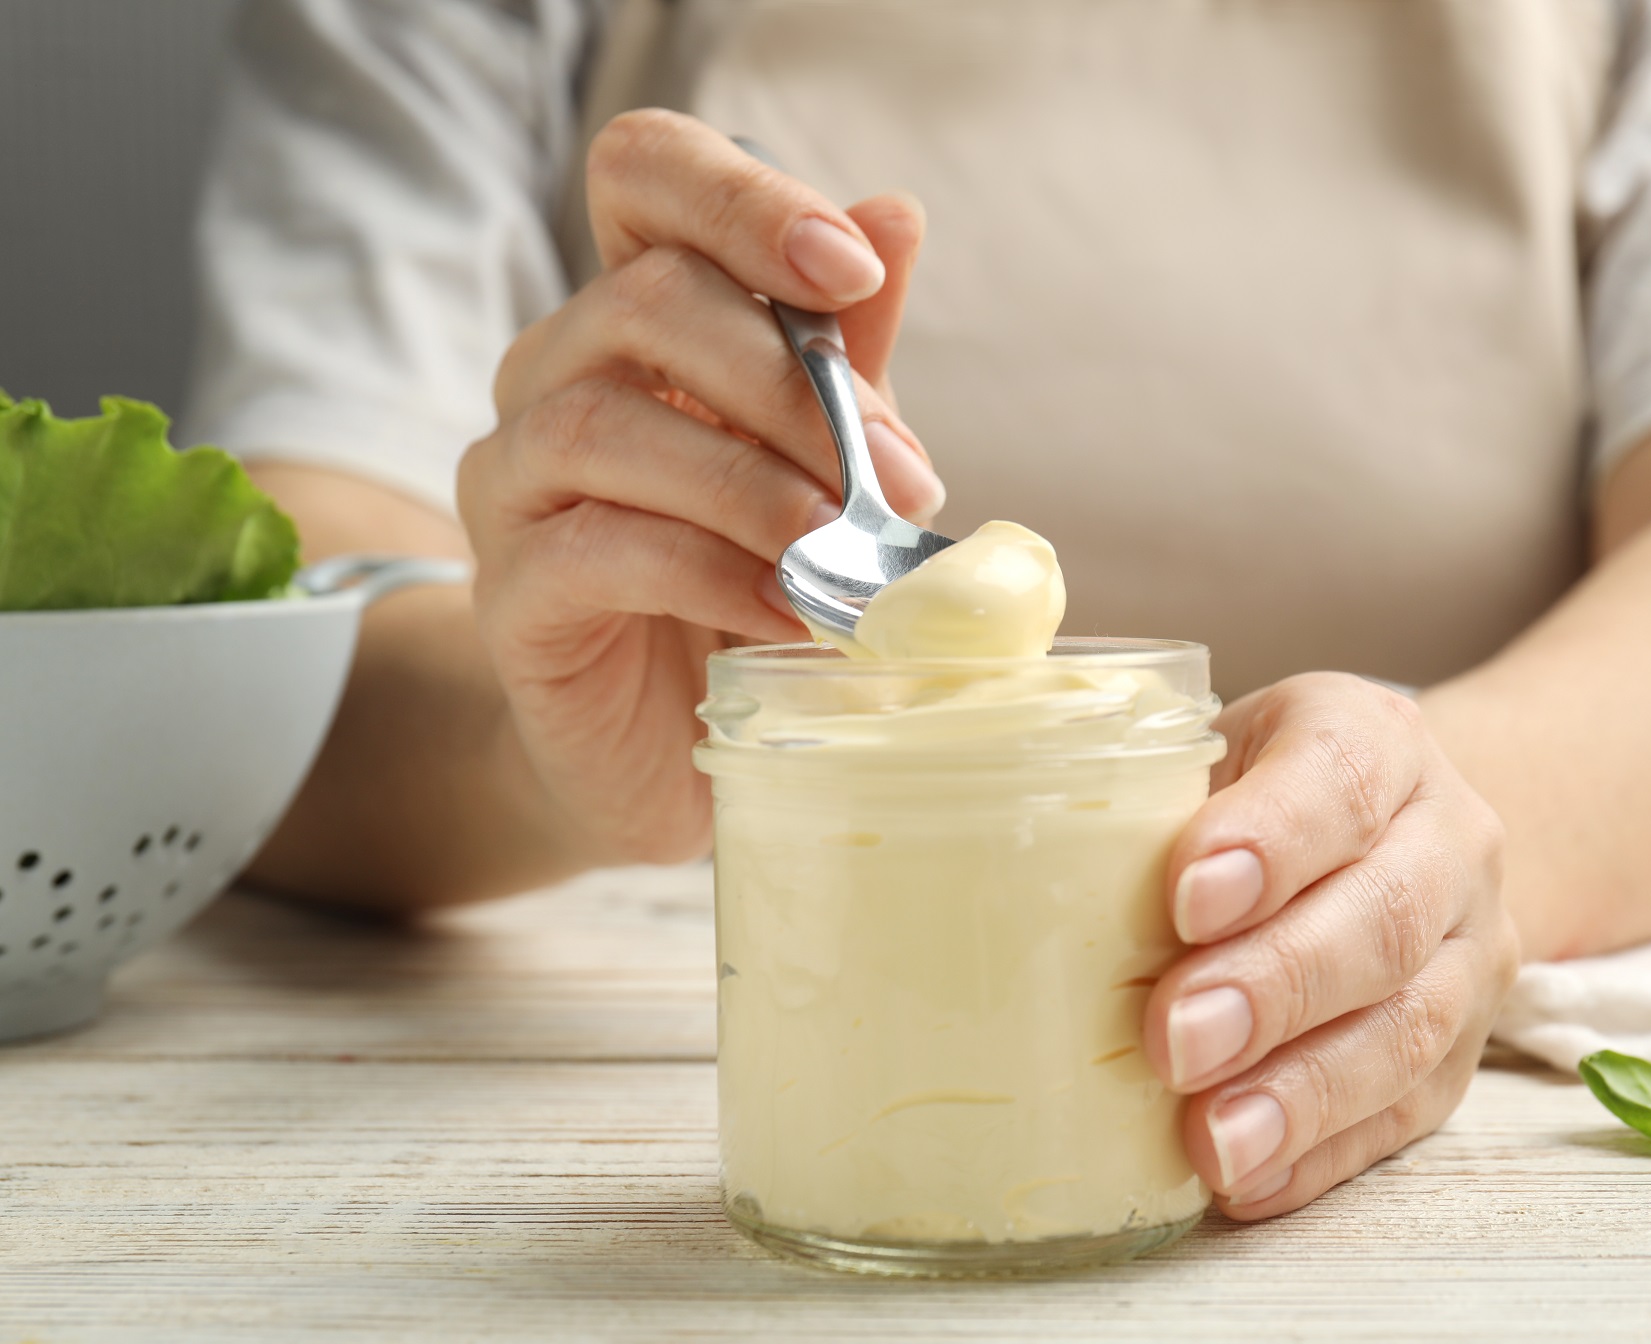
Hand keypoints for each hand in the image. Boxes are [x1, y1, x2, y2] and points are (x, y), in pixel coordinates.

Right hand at [457, 111, 941, 862]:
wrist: (668, 751)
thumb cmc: (750, 582)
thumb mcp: (821, 458)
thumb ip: (845, 350)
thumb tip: (896, 212)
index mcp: (635, 316)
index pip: (643, 174)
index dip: (741, 198)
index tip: (852, 270)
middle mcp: (553, 376)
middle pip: (641, 298)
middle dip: (788, 382)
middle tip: (893, 478)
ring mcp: (515, 483)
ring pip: (604, 424)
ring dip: (749, 484)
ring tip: (841, 550)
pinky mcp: (509, 594)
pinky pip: (594, 548)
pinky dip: (706, 571)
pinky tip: (783, 609)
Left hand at [1143, 673, 1518, 1216]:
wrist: (1385, 837)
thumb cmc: (1249, 797)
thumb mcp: (1202, 754)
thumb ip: (1135, 791)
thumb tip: (999, 857)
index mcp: (1373, 738)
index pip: (1340, 775)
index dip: (1269, 840)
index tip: (1186, 899)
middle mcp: (1445, 839)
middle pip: (1382, 917)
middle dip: (1274, 986)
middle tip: (1175, 1040)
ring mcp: (1469, 953)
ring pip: (1408, 1028)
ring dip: (1301, 1093)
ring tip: (1213, 1141)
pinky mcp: (1460, 1056)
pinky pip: (1404, 1115)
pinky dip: (1321, 1153)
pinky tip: (1248, 1179)